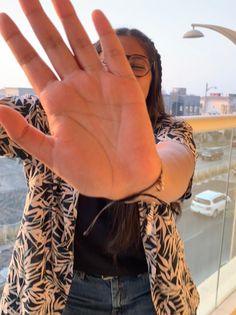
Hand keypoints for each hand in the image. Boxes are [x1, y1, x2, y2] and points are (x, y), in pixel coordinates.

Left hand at [0, 0, 160, 198]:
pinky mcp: (124, 87)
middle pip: (53, 46)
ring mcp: (100, 85)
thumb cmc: (90, 171)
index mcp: (57, 103)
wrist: (126, 179)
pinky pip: (114, 55)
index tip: (3, 17)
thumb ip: (24, 132)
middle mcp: (76, 88)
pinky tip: (95, 15)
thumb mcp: (51, 156)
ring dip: (68, 19)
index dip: (17, 42)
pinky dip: (107, 35)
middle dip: (38, 20)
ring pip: (81, 44)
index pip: (32, 64)